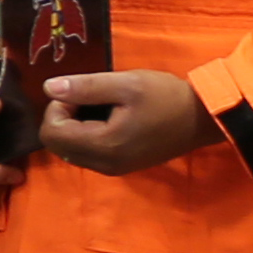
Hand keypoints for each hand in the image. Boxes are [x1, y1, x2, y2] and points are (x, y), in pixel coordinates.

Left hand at [39, 69, 211, 175]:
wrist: (204, 119)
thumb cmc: (166, 97)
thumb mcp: (126, 84)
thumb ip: (85, 87)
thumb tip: (48, 88)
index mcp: (104, 146)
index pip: (53, 132)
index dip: (57, 107)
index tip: (80, 91)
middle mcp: (104, 164)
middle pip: (56, 144)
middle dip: (62, 117)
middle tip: (87, 97)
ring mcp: (113, 169)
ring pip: (69, 150)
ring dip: (73, 126)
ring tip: (99, 106)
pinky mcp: (121, 167)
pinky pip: (86, 154)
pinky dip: (86, 135)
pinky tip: (107, 118)